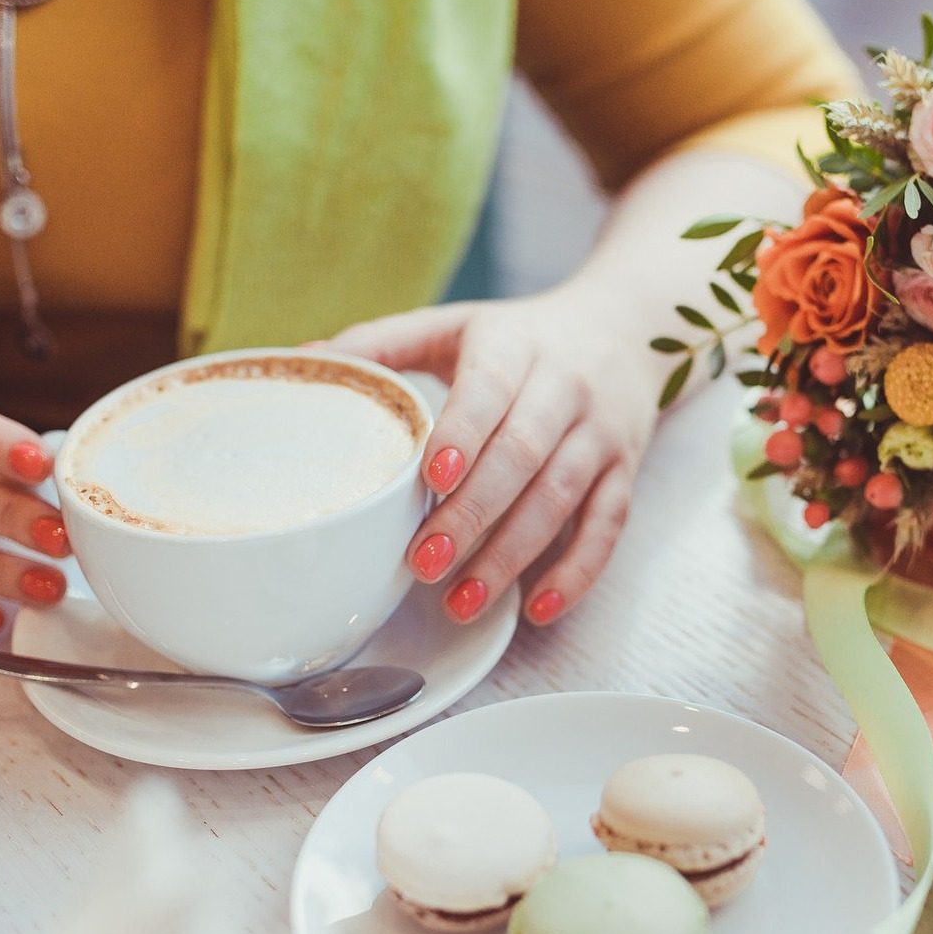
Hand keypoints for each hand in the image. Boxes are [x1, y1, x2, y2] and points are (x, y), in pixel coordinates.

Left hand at [328, 286, 660, 625]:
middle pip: (523, 455)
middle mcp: (564, 387)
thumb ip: (384, 343)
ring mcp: (600, 432)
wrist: (628, 328)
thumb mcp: (456, 326)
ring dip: (511, 555)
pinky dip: (577, 571)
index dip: (464, 433)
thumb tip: (305, 362)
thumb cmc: (523, 338)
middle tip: (424, 562)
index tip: (431, 478)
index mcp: (513, 347)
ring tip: (461, 601)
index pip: (489, 390)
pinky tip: (538, 607)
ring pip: (561, 498)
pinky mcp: (625, 470)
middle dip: (474, 514)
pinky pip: (608, 526)